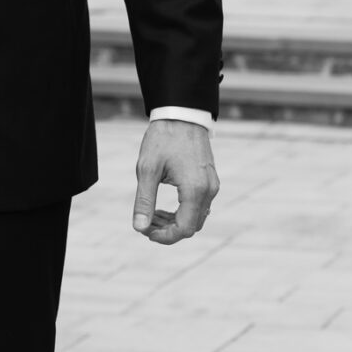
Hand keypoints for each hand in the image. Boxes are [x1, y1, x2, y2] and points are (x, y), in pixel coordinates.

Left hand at [132, 120, 218, 244]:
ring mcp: (212, 185)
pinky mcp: (210, 180)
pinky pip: (199, 206)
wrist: (181, 114)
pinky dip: (182, 212)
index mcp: (195, 190)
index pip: (184, 229)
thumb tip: (139, 228)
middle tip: (145, 223)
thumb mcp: (147, 170)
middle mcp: (209, 191)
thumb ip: (144, 201)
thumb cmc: (163, 139)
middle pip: (192, 226)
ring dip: (174, 222)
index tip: (145, 231)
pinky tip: (163, 207)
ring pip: (196, 218)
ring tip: (151, 215)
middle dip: (168, 230)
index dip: (164, 237)